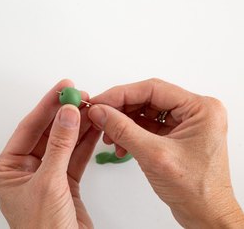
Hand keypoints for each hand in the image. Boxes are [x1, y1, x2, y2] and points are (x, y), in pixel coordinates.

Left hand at [0, 79, 100, 228]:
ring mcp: (46, 175)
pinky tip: (94, 128)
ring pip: (63, 143)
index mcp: (8, 169)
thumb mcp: (48, 183)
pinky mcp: (65, 183)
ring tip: (91, 108)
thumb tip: (66, 114)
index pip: (28, 128)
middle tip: (79, 96)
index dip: (46, 106)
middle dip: (64, 114)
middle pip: (47, 133)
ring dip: (78, 126)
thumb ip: (59, 145)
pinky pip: (75, 156)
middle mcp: (25, 170)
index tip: (61, 89)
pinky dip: (86, 142)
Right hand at [88, 78, 243, 228]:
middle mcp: (194, 112)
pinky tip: (121, 145)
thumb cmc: (196, 190)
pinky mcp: (175, 136)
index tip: (99, 101)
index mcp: (200, 109)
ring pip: (144, 113)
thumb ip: (123, 129)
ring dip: (123, 123)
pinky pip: (147, 126)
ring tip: (109, 136)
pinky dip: (130, 134)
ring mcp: (185, 124)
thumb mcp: (153, 155)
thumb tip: (100, 112)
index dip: (121, 94)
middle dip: (120, 110)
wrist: (205, 215)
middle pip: (147, 99)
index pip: (152, 89)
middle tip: (99, 117)